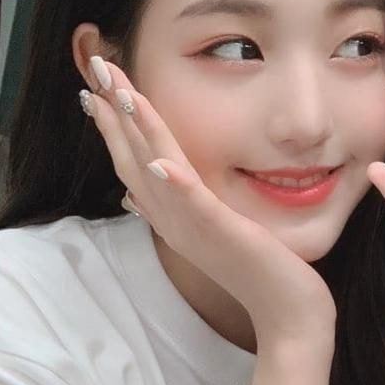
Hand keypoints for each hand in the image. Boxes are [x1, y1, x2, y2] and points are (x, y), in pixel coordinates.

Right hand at [81, 59, 336, 349]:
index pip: (133, 166)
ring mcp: (196, 230)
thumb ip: (182, 210)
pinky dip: (176, 182)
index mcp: (174, 220)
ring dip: (136, 132)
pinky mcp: (223, 234)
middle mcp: (176, 224)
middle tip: (96, 69)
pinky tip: (160, 159)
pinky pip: (195, 205)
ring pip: (157, 172)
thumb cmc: (260, 273)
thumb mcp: (214, 234)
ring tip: (118, 92)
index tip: (98, 91)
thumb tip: (138, 195)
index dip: (113, 128)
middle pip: (133, 162)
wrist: (288, 314)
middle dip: (114, 114)